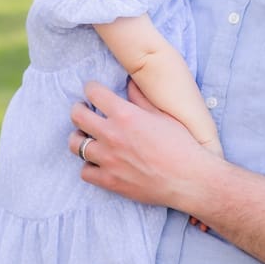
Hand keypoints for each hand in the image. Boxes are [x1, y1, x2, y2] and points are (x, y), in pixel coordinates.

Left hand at [69, 80, 209, 210]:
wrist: (189, 179)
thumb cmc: (181, 145)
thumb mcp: (163, 116)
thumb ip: (141, 98)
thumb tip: (130, 83)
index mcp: (125, 115)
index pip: (94, 93)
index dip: (91, 88)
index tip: (93, 90)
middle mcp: (112, 135)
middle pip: (77, 116)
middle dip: (79, 110)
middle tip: (84, 111)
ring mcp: (108, 159)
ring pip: (75, 144)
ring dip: (79, 138)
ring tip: (87, 138)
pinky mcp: (109, 180)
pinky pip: (85, 171)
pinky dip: (90, 166)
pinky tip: (99, 163)